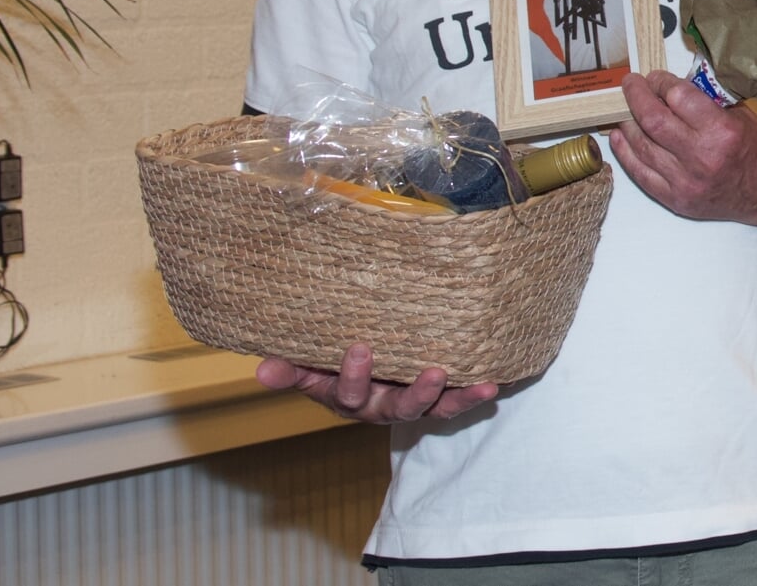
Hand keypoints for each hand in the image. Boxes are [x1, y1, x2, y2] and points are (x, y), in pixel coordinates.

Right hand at [255, 343, 497, 423]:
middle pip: (399, 409)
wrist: (367, 363)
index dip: (354, 376)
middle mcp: (382, 407)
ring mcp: (412, 405)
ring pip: (435, 409)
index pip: (348, 394)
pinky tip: (497, 383)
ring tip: (481, 386)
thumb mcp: (310, 365)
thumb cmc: (334, 362)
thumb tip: (259, 370)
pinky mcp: (439, 398)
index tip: (359, 347)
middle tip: (432, 372)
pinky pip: (460, 401)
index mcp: (349, 398)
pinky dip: (477, 394)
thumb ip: (290, 368)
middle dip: (416, 393)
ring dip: (457, 399)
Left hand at [609, 69, 756, 226]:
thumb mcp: (739, 115)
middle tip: (631, 84)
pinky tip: (620, 136)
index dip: (661, 82)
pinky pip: (641, 174)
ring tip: (624, 109)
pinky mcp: (676, 200)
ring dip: (627, 123)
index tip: (656, 77)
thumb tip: (668, 86)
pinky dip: (626, 153)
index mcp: (722, 132)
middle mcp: (702, 157)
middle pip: (653, 120)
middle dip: (636, 96)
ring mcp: (686, 182)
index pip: (677, 97)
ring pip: (641, 146)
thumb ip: (704, 101)